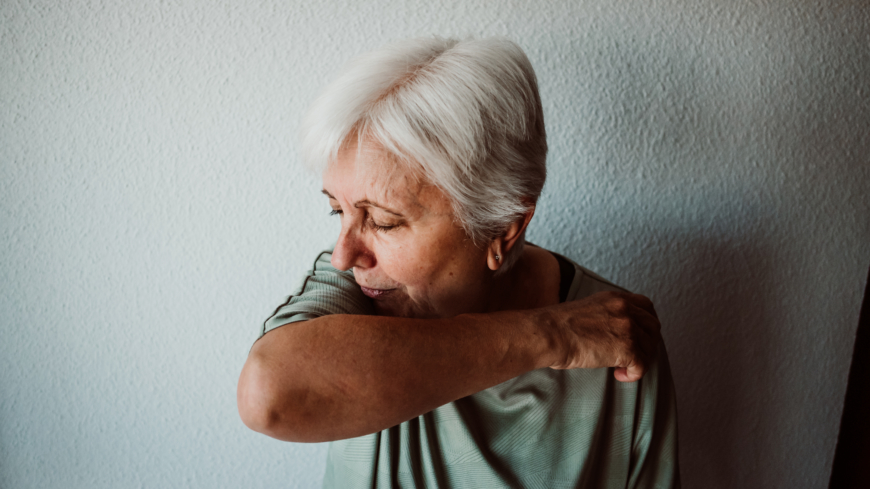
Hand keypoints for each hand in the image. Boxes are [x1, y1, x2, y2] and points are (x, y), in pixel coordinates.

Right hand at [546, 291, 661, 381]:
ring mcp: (628, 328)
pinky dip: (634, 374)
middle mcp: (625, 309)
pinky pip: (643, 365)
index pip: (646, 306)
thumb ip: (604, 315)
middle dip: (647, 344)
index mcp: (615, 298)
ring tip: (619, 368)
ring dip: (638, 361)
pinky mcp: (627, 348)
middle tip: (632, 356)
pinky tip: (619, 375)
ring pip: (649, 348)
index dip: (647, 323)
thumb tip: (611, 332)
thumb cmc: (556, 327)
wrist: (549, 334)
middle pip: (653, 327)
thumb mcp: (586, 310)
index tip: (640, 335)